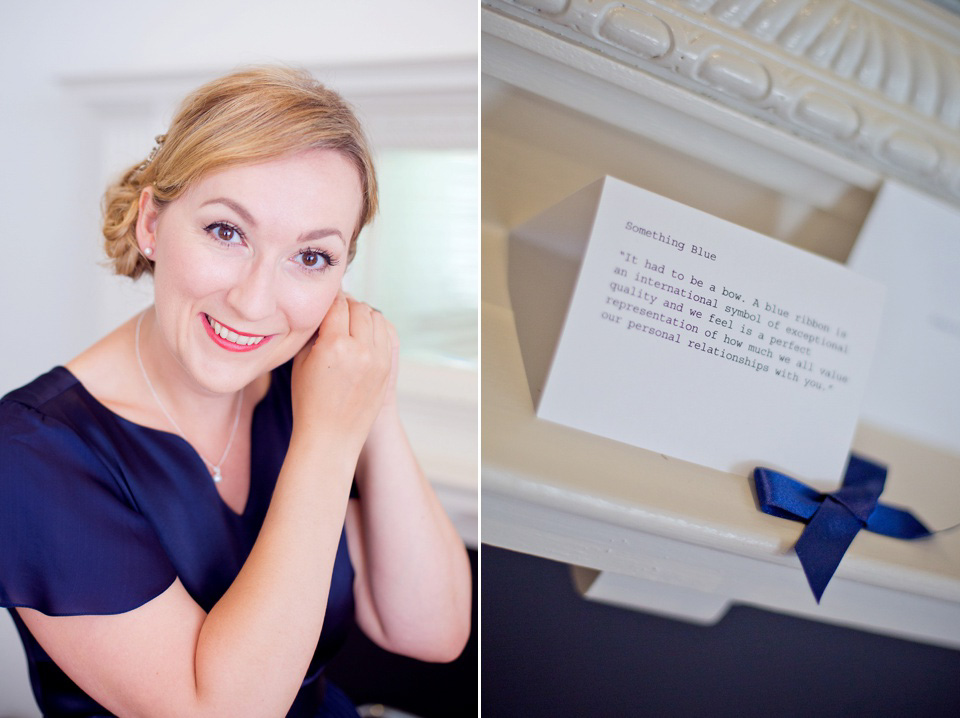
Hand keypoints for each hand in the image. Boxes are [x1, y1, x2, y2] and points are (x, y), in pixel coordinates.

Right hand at [291, 292, 391, 448]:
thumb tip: (324, 309)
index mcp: (335, 346)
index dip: (330, 298)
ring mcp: (378, 359)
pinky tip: (363, 333)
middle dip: (347, 304)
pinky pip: (386, 334)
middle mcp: (361, 350)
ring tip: (350, 320)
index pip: (336, 305)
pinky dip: (375, 329)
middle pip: (359, 308)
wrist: (331, 437)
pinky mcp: (387, 368)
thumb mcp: (301, 361)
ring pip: (376, 318)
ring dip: (363, 314)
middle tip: (336, 307)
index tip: (324, 297)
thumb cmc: (308, 401)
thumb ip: (315, 331)